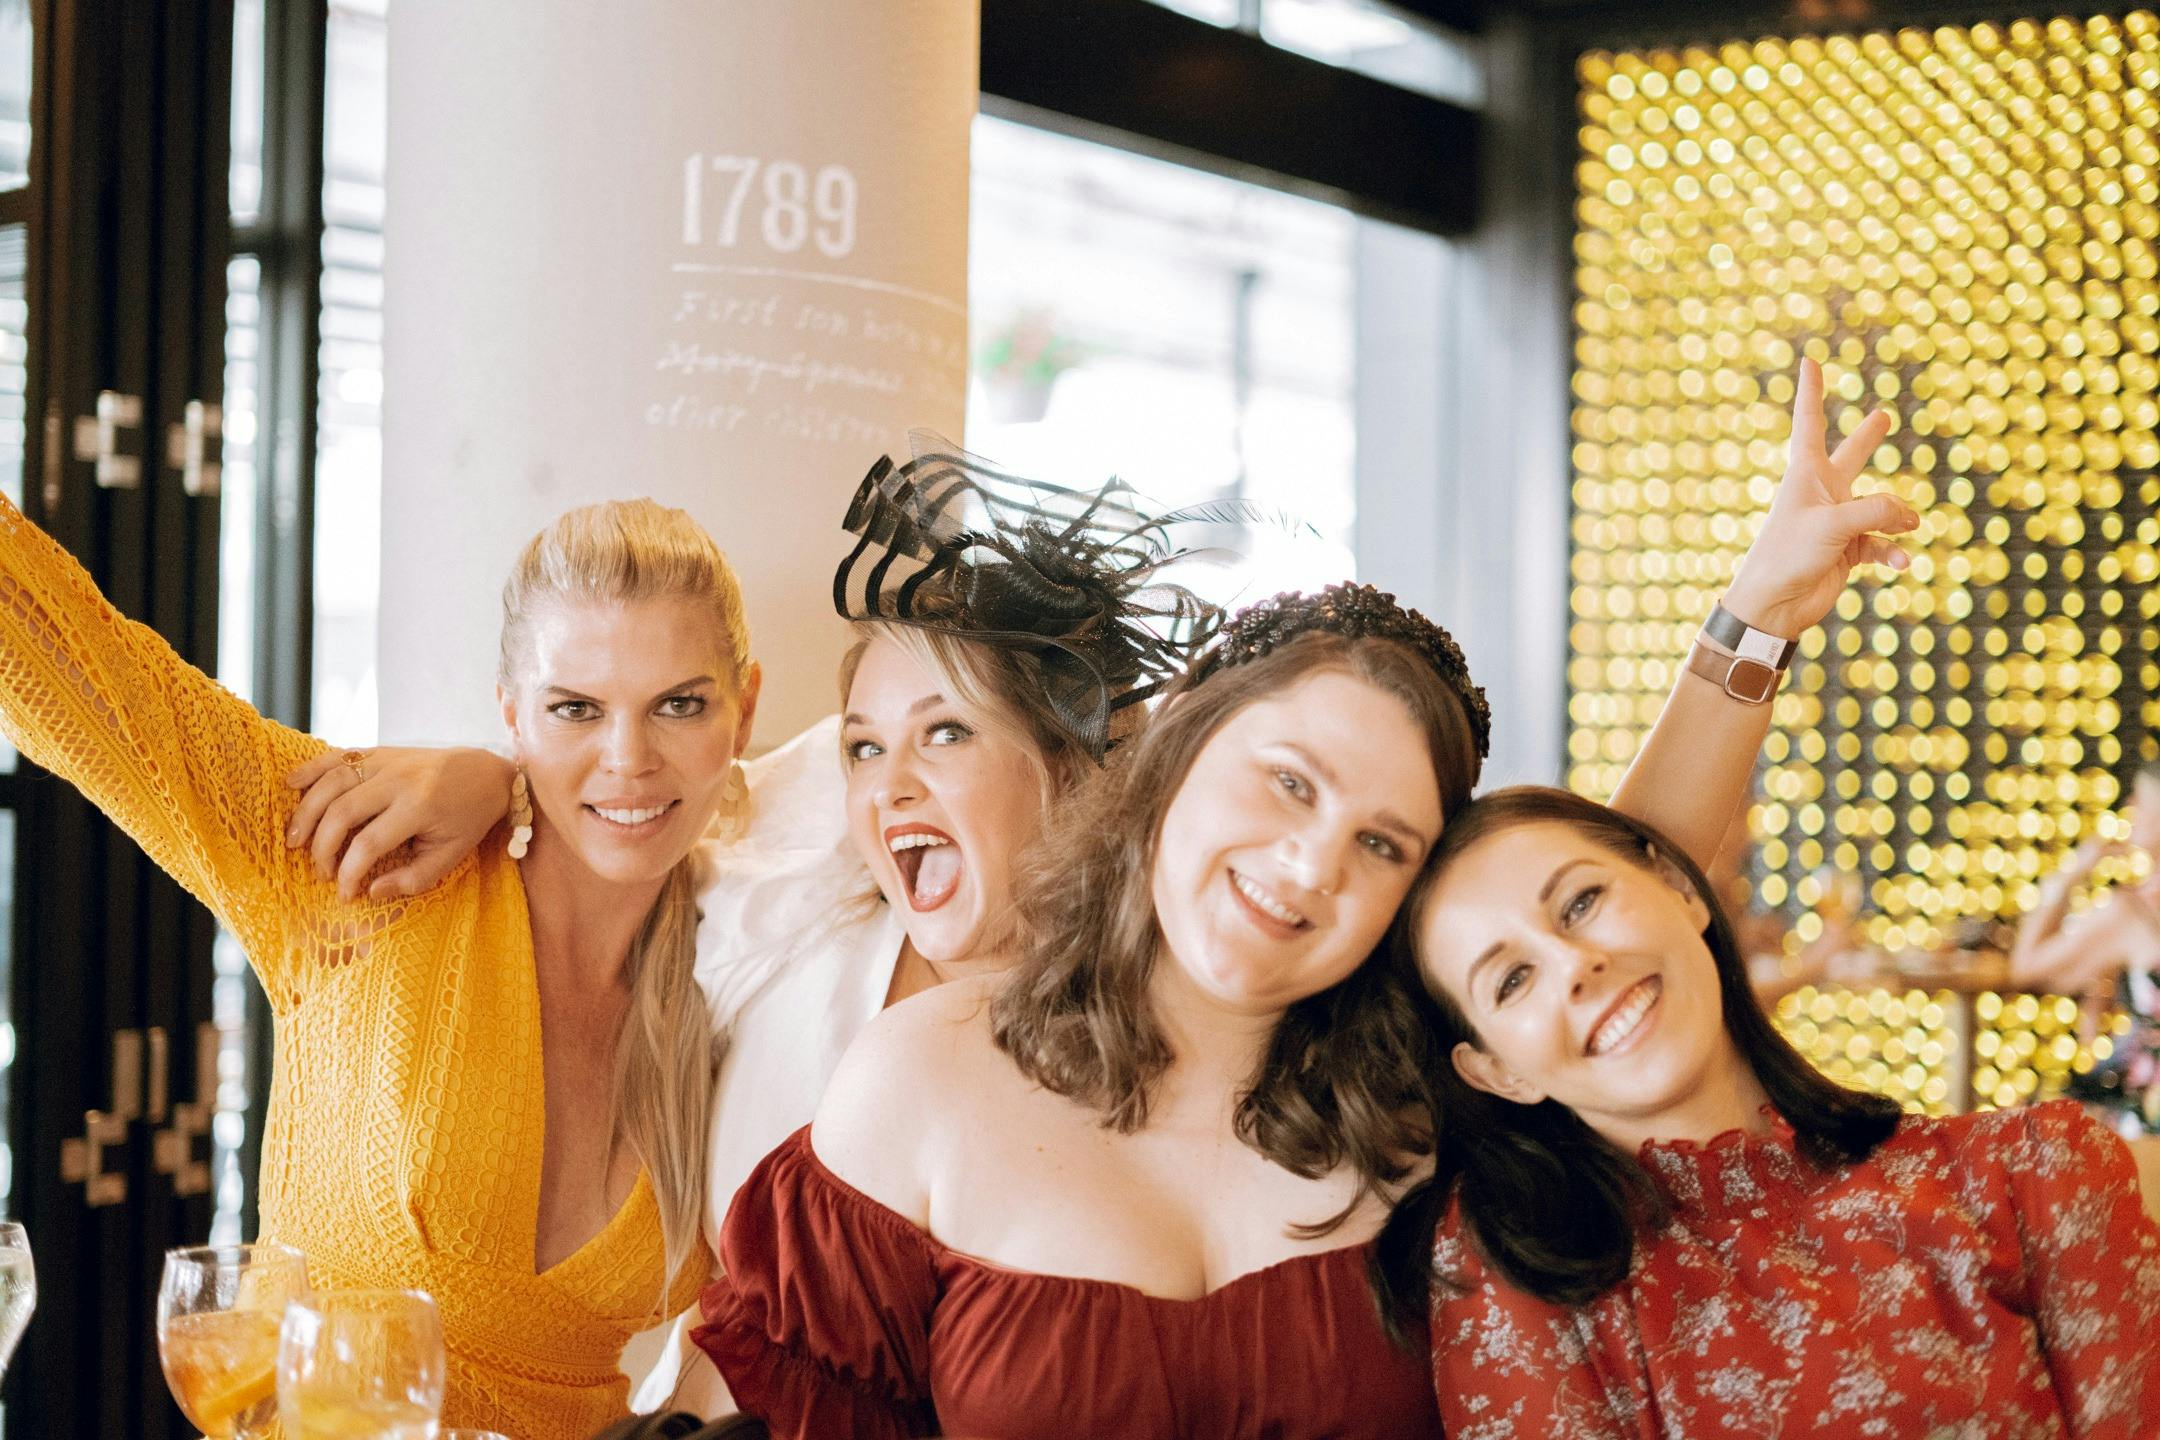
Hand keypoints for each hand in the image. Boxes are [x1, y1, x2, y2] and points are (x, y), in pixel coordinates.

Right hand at [284, 745, 515, 899]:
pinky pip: (339, 755)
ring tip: (293, 840)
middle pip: (342, 812)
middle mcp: (400, 780)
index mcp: (419, 807)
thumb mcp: (451, 856)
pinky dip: (311, 768)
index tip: (344, 894)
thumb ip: (413, 878)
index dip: (349, 873)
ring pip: (333, 781)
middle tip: (318, 872)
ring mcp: (388, 760)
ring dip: (306, 811)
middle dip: (322, 847)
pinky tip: (290, 785)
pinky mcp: (380, 750)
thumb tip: (371, 892)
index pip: (368, 844)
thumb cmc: (468, 820)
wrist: (487, 774)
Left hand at [1722, 356, 1919, 638]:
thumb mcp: (1835, 524)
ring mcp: (1837, 520)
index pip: (1811, 421)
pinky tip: (1900, 563)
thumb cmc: (1789, 555)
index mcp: (1806, 473)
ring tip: (1909, 526)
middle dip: (1869, 438)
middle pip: (1851, 456)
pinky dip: (1893, 552)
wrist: (1773, 604)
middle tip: (1882, 417)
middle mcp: (1822, 492)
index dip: (1812, 390)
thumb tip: (1911, 516)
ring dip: (1898, 518)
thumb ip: (1878, 511)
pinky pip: (1882, 544)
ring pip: (1881, 507)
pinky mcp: (1847, 549)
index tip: (1810, 361)